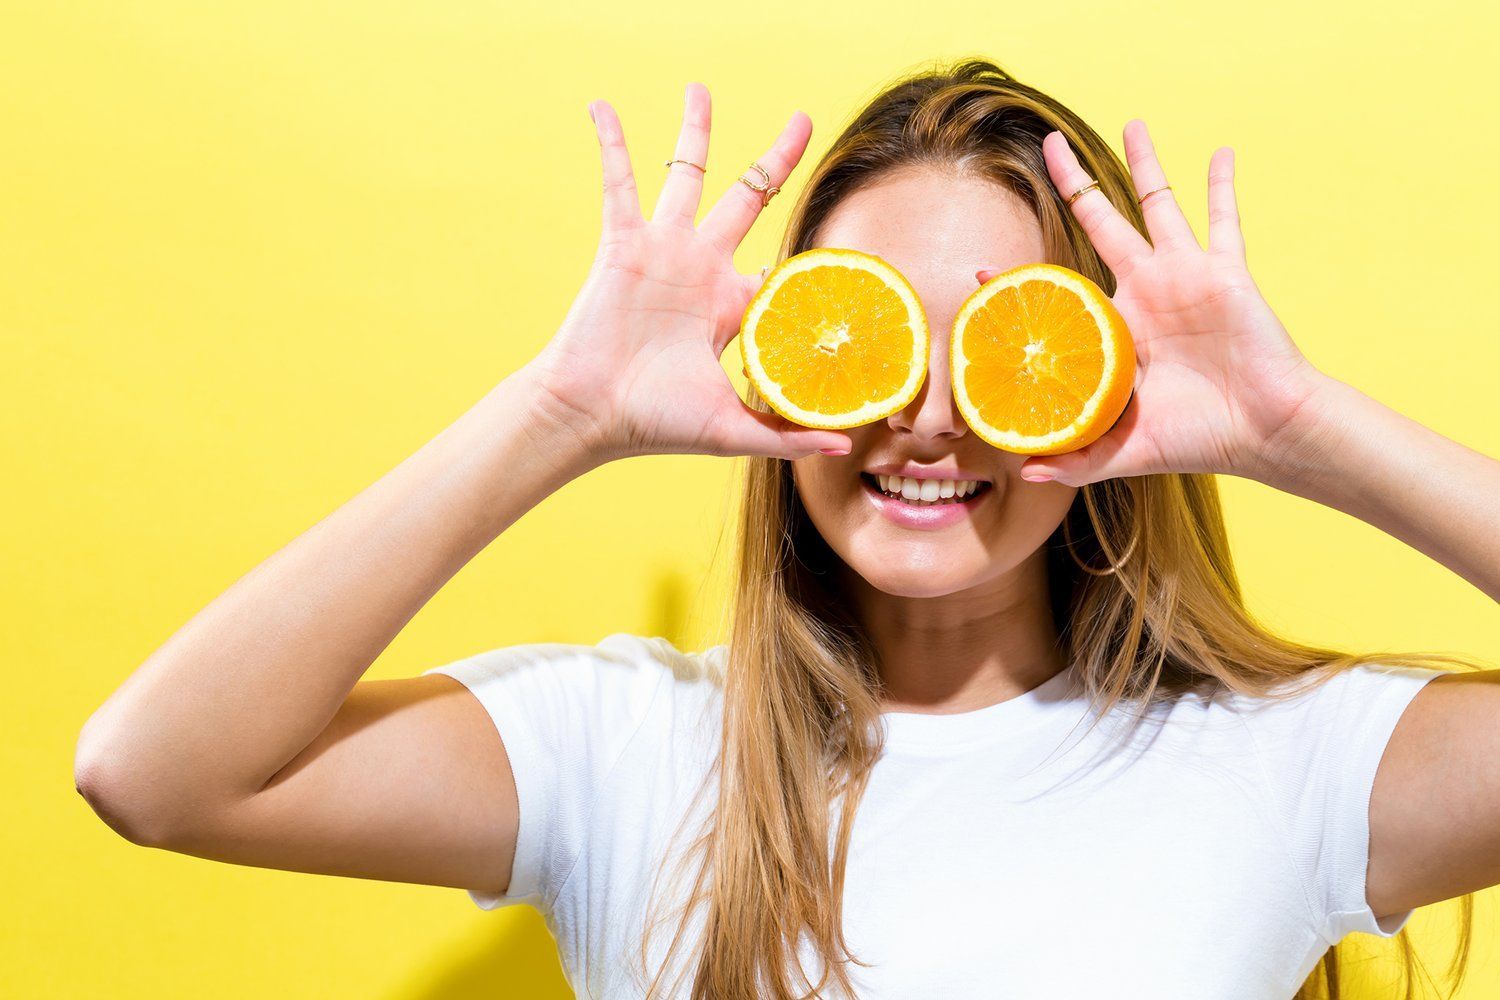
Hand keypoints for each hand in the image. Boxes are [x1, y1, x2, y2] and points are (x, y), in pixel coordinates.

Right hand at [527, 83, 854, 462]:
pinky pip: (618, 180)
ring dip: (695, 129)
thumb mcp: (733, 429)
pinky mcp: (623, 242)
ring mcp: (662, 250)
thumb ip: (787, 434)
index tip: (835, 245)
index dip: (801, 256)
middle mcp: (700, 268)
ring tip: (701, 88)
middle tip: (802, 119)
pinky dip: (610, 142)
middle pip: (747, 197)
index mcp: (728, 306)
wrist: (593, 413)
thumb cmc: (656, 423)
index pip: (775, 268)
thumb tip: (843, 448)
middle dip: (776, 159)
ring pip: (686, 172)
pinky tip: (600, 106)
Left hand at [979, 120, 1328, 485]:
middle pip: (1101, 222)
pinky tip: (1220, 152)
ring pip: (1158, 204)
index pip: (1057, 293)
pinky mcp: (1224, 272)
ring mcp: (1184, 276)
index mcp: (1115, 330)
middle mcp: (1145, 292)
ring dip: (1145, 163)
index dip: (1019, 284)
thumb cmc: (1197, 439)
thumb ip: (1077, 460)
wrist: (1263, 432)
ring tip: (1131, 122)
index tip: (980, 272)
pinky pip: (1224, 219)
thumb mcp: (1125, 451)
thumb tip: (1025, 472)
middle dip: (1074, 184)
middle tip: (1049, 143)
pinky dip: (1223, 185)